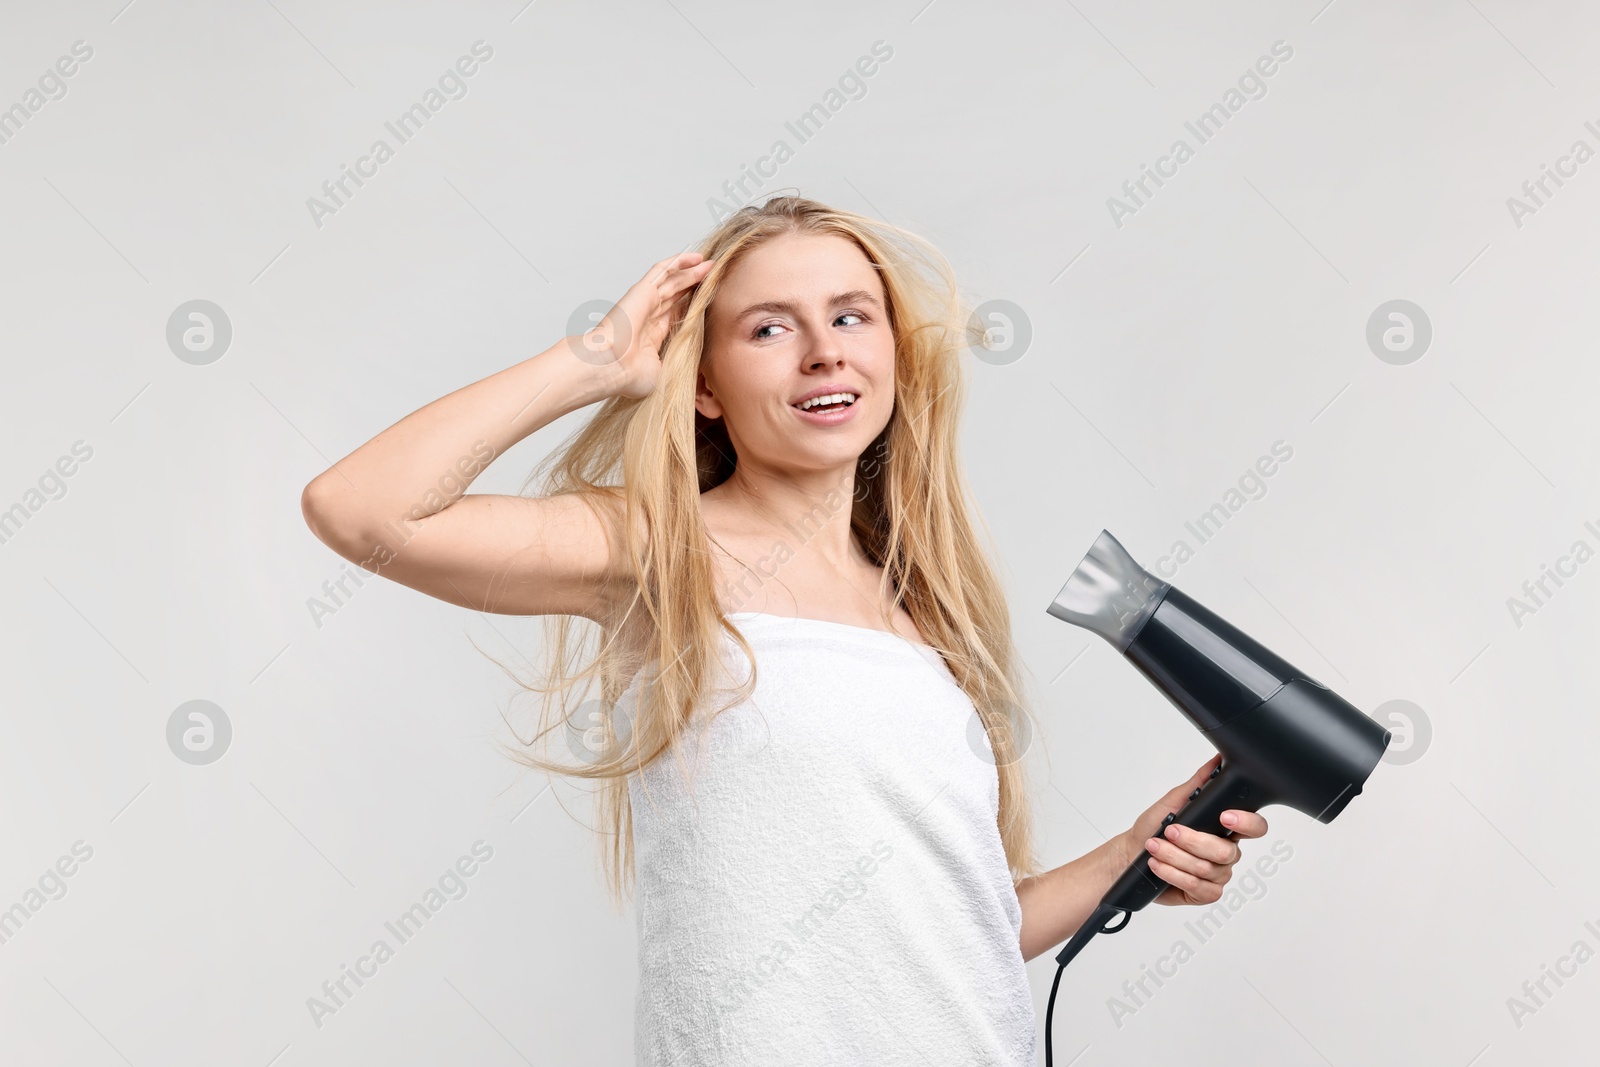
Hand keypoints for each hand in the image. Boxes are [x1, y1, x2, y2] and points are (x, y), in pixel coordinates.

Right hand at [577, 251, 715, 399]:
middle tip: (713, 276)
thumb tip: (692, 370)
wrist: (609, 366)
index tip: (709, 299)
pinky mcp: (642, 291)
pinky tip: (696, 258)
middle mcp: (649, 316)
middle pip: (676, 294)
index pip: (675, 314)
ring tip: (710, 264)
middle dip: (694, 285)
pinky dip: (679, 261)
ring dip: (692, 271)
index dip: (692, 304)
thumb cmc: (628, 376)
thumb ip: (675, 363)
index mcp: (652, 336)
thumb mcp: (662, 371)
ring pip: (672, 280)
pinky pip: (662, 270)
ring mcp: (645, 302)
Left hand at [1120, 754, 1269, 906]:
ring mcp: (1218, 875)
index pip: (1254, 827)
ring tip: (1155, 847)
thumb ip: (1198, 783)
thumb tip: (1216, 760)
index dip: (1246, 822)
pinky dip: (1174, 874)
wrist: (1130, 854)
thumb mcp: (1174, 801)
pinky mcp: (1205, 893)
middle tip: (1170, 831)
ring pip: (1208, 870)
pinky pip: (1199, 888)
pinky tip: (1158, 866)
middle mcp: (1226, 852)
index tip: (1223, 817)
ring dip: (1176, 857)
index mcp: (1225, 828)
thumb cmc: (1152, 827)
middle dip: (1193, 841)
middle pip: (1226, 852)